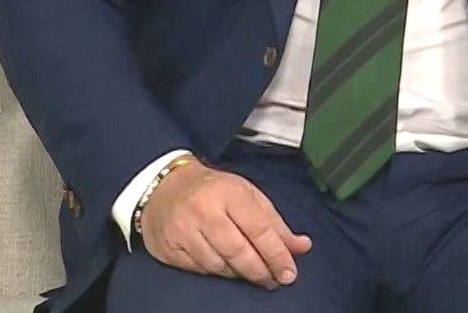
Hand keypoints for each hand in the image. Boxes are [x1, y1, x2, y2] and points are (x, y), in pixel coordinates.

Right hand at [138, 159, 311, 289]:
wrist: (164, 185)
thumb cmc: (215, 191)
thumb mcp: (248, 197)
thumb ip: (275, 224)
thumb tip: (303, 247)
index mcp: (229, 193)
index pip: (258, 229)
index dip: (276, 254)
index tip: (289, 273)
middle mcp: (204, 210)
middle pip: (238, 251)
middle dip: (260, 270)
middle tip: (273, 281)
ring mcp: (182, 230)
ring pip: (217, 264)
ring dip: (239, 274)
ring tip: (251, 273)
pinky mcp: (167, 246)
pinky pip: (197, 269)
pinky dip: (215, 272)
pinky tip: (225, 268)